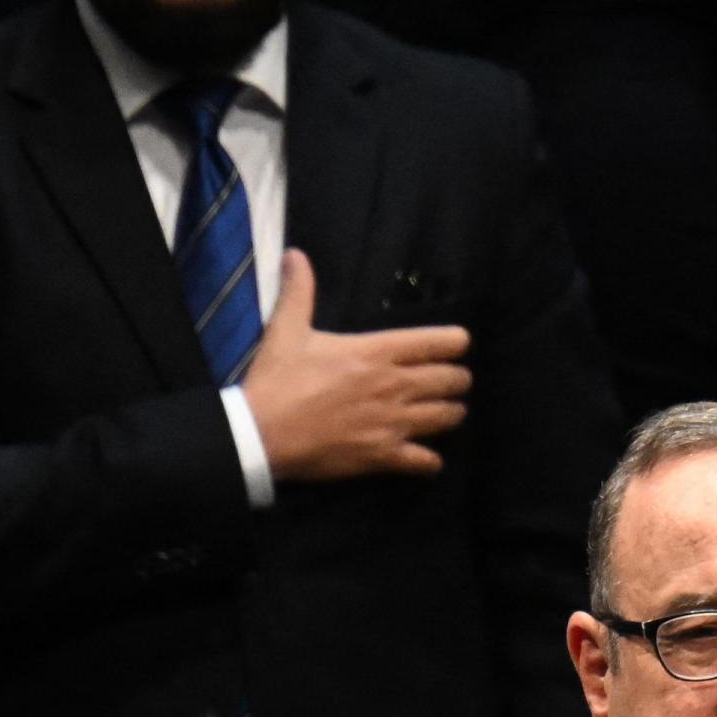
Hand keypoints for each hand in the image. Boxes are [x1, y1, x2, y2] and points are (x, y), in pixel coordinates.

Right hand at [237, 249, 472, 481]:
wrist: (259, 433)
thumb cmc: (276, 379)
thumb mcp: (286, 330)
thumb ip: (299, 292)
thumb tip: (295, 255)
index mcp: (377, 352)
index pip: (440, 343)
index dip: (456, 342)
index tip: (456, 344)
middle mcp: (395, 385)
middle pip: (454, 380)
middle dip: (456, 379)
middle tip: (447, 382)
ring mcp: (393, 422)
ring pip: (449, 417)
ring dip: (449, 413)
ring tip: (442, 412)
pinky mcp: (385, 455)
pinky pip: (427, 461)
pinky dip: (430, 461)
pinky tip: (424, 457)